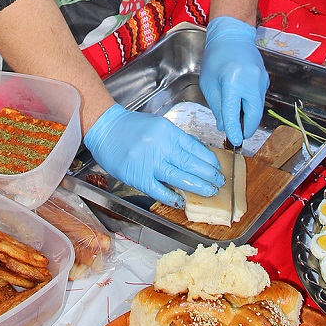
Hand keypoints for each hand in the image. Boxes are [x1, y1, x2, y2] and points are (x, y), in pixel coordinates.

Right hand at [83, 104, 223, 207]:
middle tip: (220, 182)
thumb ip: (176, 139)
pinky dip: (172, 197)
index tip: (217, 167)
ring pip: (179, 177)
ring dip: (197, 186)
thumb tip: (196, 153)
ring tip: (210, 191)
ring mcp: (149, 162)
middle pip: (190, 163)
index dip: (208, 159)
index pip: (194, 147)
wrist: (106, 129)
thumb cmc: (131, 127)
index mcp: (167, 131)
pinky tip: (183, 200)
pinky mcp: (138, 177)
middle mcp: (160, 146)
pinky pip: (159, 190)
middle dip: (208, 174)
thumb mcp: (158, 125)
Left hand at [199, 16, 268, 146]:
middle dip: (247, 128)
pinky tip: (241, 105)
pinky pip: (259, 99)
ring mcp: (261, 80)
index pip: (234, 112)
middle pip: (254, 115)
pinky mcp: (265, 80)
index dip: (234, 129)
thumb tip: (225, 126)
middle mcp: (251, 81)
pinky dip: (251, 107)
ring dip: (249, 118)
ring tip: (237, 121)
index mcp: (233, 80)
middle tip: (238, 136)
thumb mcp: (209, 83)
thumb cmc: (216, 57)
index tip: (234, 141)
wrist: (233, 36)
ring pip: (258, 109)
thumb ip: (217, 106)